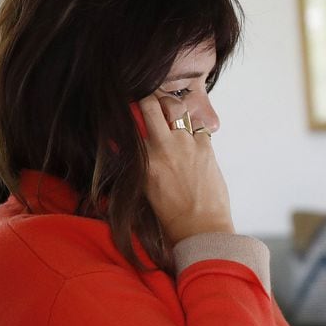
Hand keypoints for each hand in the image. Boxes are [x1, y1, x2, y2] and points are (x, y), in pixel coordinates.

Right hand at [138, 94, 234, 244]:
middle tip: (150, 100)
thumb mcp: (143, 187)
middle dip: (149, 97)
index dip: (128, 111)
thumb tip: (120, 143)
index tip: (128, 106)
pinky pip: (197, 124)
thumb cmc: (171, 215)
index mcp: (142, 159)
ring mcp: (185, 144)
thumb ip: (134, 161)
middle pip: (150, 103)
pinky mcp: (206, 147)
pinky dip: (193, 128)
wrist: (200, 228)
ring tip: (171, 114)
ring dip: (172, 107)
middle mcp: (162, 147)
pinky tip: (191, 138)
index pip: (128, 123)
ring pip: (176, 107)